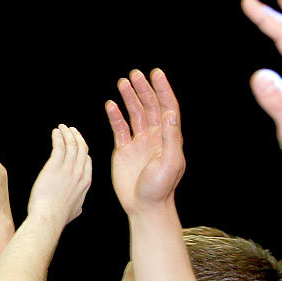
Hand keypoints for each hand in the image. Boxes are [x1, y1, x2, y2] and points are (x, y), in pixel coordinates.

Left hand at [27, 124, 92, 226]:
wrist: (48, 218)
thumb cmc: (58, 218)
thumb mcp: (75, 212)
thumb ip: (78, 205)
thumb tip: (79, 207)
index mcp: (85, 182)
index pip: (87, 161)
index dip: (83, 150)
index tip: (77, 144)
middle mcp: (79, 173)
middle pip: (82, 148)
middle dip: (77, 137)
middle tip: (71, 130)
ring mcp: (68, 169)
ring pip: (72, 144)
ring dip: (67, 133)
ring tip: (62, 127)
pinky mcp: (55, 166)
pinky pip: (59, 146)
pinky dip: (58, 137)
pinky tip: (55, 132)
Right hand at [106, 69, 182, 214]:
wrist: (144, 206)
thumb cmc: (160, 188)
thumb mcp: (170, 161)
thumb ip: (171, 136)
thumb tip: (170, 111)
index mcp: (168, 136)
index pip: (167, 106)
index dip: (162, 89)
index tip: (156, 74)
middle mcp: (154, 136)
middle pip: (149, 106)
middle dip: (143, 89)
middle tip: (134, 74)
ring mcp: (138, 142)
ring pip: (134, 114)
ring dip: (129, 98)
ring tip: (122, 83)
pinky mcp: (123, 151)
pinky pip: (119, 129)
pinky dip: (115, 116)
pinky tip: (110, 105)